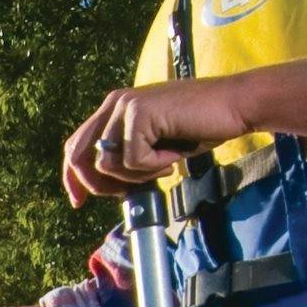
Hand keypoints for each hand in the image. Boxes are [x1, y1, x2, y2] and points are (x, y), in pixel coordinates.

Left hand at [61, 75, 256, 205]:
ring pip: (108, 162)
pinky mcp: (140, 113)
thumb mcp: (155, 145)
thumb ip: (127, 156)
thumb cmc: (200, 127)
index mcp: (115, 108)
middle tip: (129, 191)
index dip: (73, 177)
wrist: (234, 105)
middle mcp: (115, 103)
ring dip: (138, 175)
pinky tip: (176, 154)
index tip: (78, 202)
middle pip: (80, 155)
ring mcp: (126, 105)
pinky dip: (156, 166)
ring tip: (166, 164)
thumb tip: (104, 186)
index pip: (77, 144)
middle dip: (98, 184)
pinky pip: (133, 159)